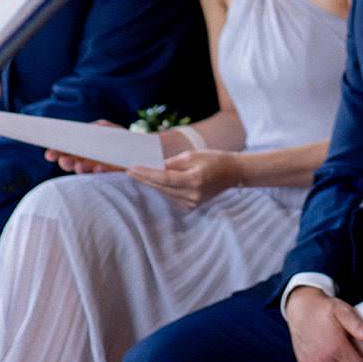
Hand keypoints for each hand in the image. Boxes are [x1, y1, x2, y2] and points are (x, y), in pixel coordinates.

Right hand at [40, 118, 124, 174]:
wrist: (137, 150)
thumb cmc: (120, 138)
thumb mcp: (109, 129)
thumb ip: (99, 127)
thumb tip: (90, 128)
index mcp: (81, 148)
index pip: (65, 151)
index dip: (56, 153)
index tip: (49, 155)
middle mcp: (86, 160)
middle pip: (71, 163)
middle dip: (65, 162)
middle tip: (63, 160)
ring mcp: (96, 168)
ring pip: (83, 170)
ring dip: (79, 168)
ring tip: (79, 165)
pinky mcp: (108, 175)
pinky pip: (101, 175)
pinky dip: (98, 171)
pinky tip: (98, 168)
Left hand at [126, 148, 243, 208]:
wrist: (233, 173)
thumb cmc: (214, 159)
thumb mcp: (192, 155)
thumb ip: (172, 163)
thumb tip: (154, 167)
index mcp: (194, 180)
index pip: (164, 178)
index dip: (146, 174)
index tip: (131, 169)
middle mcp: (192, 194)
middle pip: (161, 187)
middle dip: (145, 178)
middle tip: (130, 170)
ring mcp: (192, 203)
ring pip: (165, 192)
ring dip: (153, 183)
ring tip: (140, 173)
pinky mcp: (191, 206)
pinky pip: (171, 196)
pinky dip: (164, 188)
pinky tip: (158, 181)